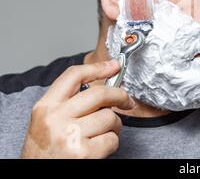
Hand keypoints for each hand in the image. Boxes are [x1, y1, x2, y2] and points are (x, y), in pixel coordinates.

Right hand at [21, 60, 135, 158]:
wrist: (39, 176)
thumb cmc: (46, 152)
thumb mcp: (47, 121)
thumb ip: (68, 103)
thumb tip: (104, 86)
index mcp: (45, 107)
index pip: (73, 75)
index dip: (98, 67)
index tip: (114, 66)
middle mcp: (56, 119)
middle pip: (99, 93)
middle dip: (120, 95)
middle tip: (127, 101)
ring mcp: (70, 135)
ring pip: (109, 117)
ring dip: (114, 126)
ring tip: (104, 133)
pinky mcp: (84, 153)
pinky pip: (112, 139)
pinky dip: (112, 143)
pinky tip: (100, 148)